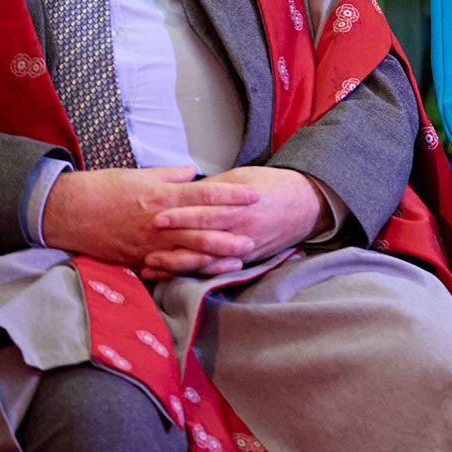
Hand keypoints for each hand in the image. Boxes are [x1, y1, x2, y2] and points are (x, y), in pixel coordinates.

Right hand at [41, 165, 260, 273]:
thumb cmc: (104, 188)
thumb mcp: (140, 174)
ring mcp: (148, 245)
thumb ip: (171, 175)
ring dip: (215, 258)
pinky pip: (166, 269)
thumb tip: (194, 172)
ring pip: (188, 254)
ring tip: (237, 260)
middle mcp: (159, 224)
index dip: (232, 196)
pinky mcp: (137, 259)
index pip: (205, 196)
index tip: (254, 195)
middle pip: (202, 230)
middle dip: (230, 235)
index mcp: (162, 197)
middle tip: (254, 237)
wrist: (68, 211)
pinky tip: (202, 274)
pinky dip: (186, 272)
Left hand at [145, 165, 327, 278]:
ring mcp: (243, 249)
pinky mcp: (246, 260)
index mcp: (239, 207)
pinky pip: (216, 270)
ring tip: (150, 264)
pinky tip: (173, 274)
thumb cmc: (272, 186)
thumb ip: (214, 188)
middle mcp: (241, 230)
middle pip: (202, 239)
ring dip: (177, 264)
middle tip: (145, 245)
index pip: (205, 212)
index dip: (180, 215)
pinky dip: (193, 273)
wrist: (306, 204)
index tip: (157, 216)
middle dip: (172, 243)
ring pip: (206, 260)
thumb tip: (185, 189)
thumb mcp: (243, 177)